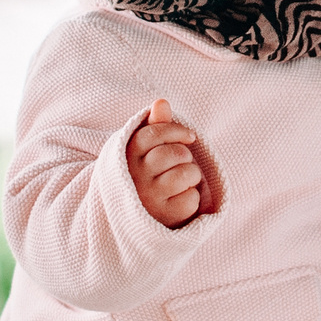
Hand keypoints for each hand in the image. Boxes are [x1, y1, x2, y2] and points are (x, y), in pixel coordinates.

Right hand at [128, 98, 202, 226]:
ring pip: (187, 174)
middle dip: (186, 155)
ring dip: (192, 176)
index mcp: (127, 156)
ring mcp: (149, 198)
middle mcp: (135, 177)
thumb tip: (161, 102)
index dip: (178, 131)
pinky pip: (191, 198)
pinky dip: (192, 198)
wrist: (138, 219)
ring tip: (182, 182)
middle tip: (182, 163)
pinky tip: (179, 200)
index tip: (190, 137)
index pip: (155, 132)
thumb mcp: (146, 151)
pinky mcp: (164, 217)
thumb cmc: (147, 176)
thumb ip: (156, 126)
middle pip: (175, 153)